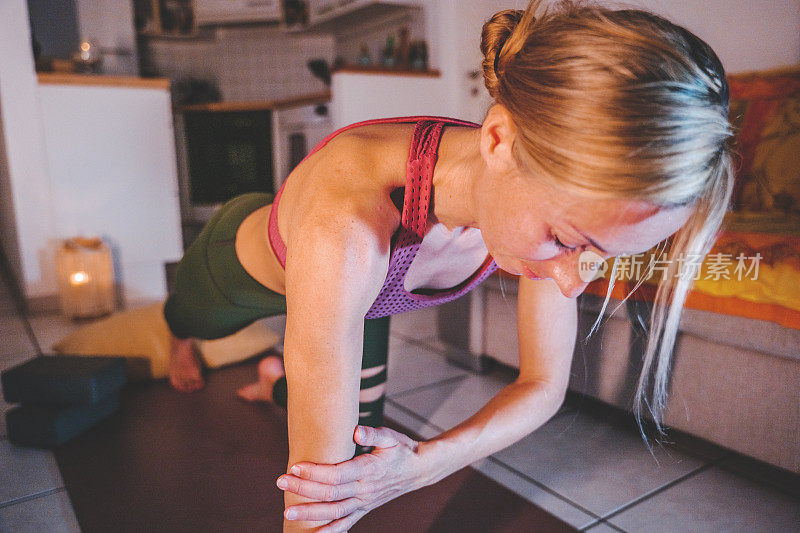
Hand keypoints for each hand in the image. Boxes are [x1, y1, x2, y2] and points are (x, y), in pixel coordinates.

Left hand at [276, 425, 428, 531]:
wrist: (420, 470)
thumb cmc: (402, 449)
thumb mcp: (391, 436)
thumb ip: (373, 433)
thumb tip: (356, 431)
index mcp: (369, 470)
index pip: (337, 475)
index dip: (315, 473)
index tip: (296, 466)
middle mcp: (365, 489)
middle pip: (330, 494)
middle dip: (303, 489)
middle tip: (280, 482)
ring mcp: (364, 502)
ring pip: (334, 512)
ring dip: (310, 513)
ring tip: (287, 512)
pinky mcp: (364, 508)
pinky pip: (346, 523)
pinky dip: (330, 531)